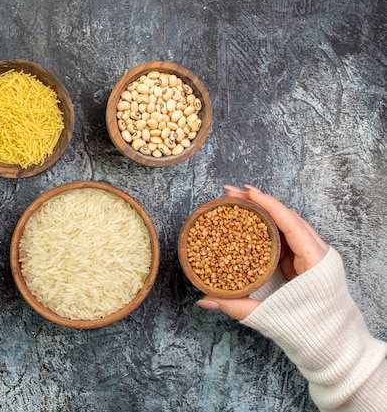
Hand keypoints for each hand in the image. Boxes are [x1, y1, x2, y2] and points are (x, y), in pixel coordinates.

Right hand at [195, 185, 328, 319]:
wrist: (332, 345)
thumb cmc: (307, 330)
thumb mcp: (269, 317)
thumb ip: (236, 306)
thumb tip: (205, 300)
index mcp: (315, 261)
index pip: (291, 223)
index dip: (268, 204)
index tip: (247, 192)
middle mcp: (317, 253)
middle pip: (287, 217)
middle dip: (259, 202)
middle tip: (231, 193)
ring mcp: (312, 256)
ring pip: (287, 224)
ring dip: (263, 211)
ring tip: (237, 201)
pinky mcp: (306, 262)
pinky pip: (286, 236)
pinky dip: (268, 226)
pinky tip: (250, 222)